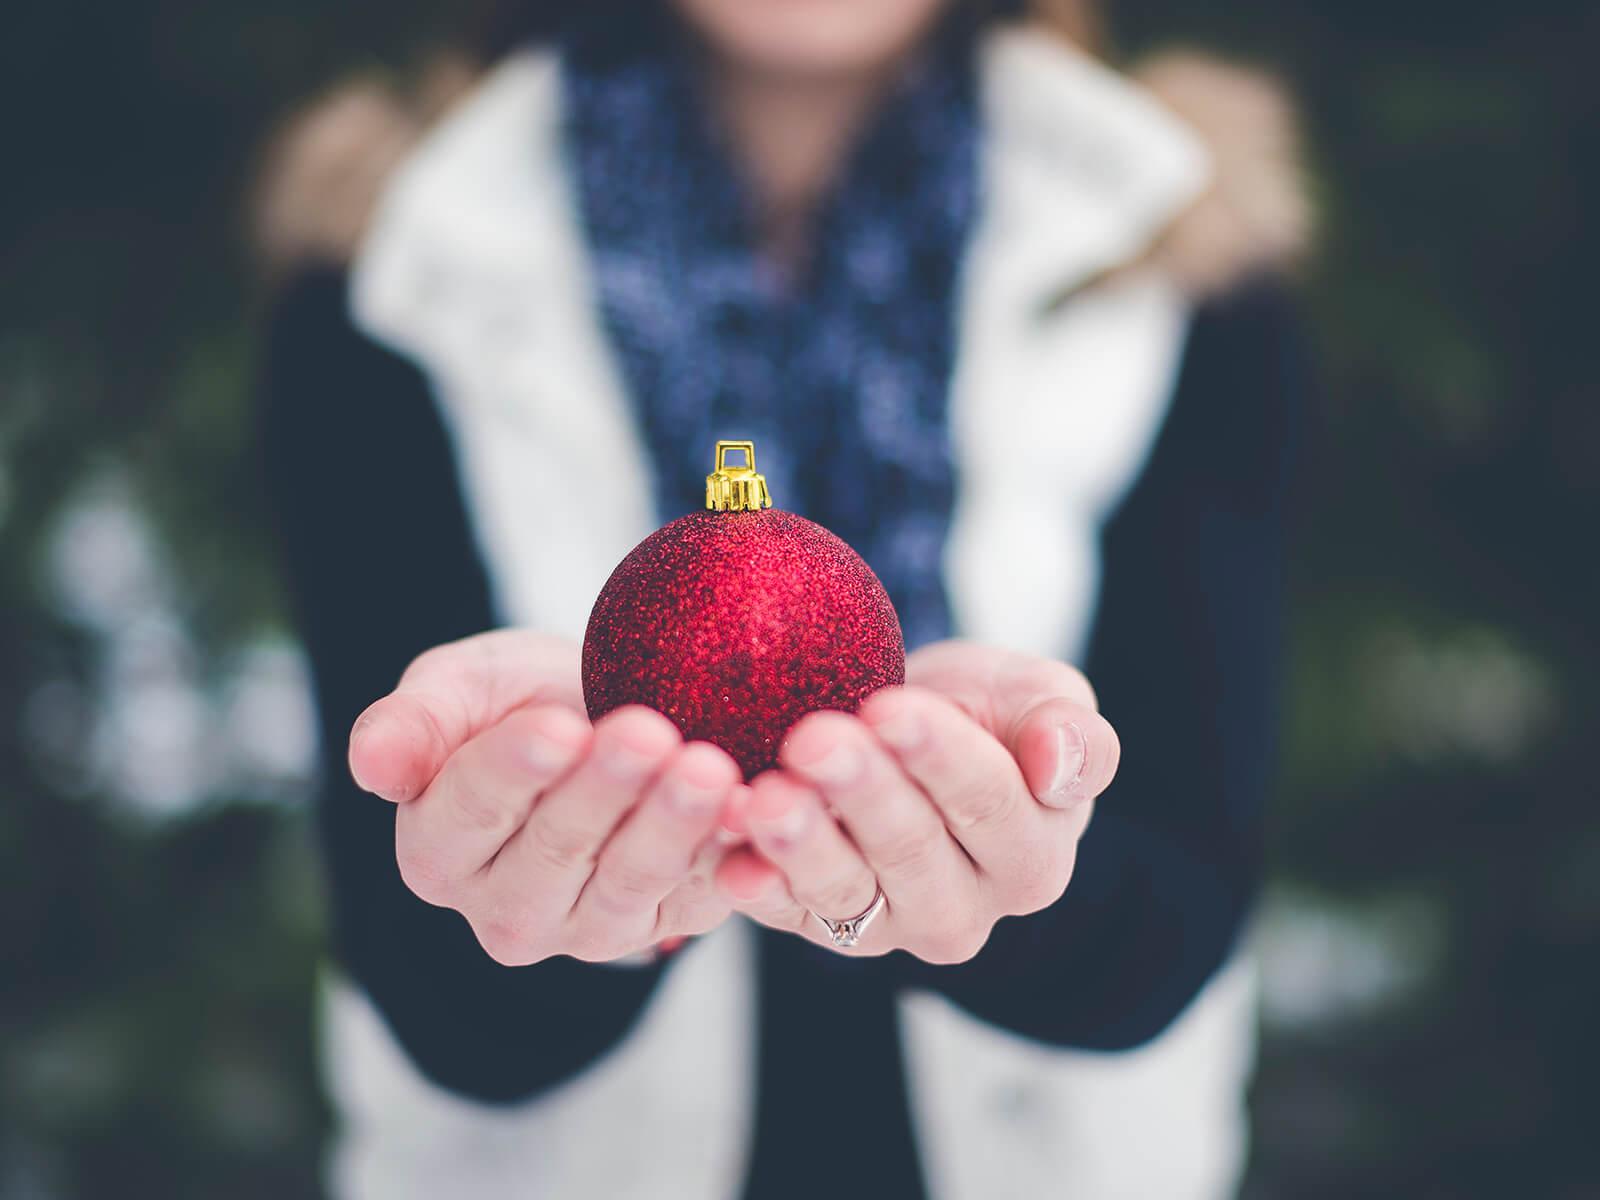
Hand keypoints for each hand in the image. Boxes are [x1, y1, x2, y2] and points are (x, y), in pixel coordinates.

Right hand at [347, 630, 742, 965]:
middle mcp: (504, 908)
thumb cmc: (519, 700)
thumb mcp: (459, 689)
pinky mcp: (662, 925)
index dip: (513, 770)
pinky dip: (727, 855)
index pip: (469, 811)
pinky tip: (753, 809)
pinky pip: (696, 896)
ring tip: (708, 768)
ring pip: (629, 882)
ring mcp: (586, 928)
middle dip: (605, 790)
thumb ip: (413, 723)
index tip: (556, 726)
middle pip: (555, 851)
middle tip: (649, 733)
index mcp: (438, 849)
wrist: (604, 719)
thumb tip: (370, 764)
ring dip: (672, 826)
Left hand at [715, 641, 1119, 962]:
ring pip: (844, 891)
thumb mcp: (1041, 700)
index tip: (890, 708)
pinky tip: (729, 861)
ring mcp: (885, 924)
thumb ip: (1073, 734)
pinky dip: (755, 886)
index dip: (939, 757)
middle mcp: (962, 908)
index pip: (989, 804)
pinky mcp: (814, 924)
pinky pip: (783, 910)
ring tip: (767, 800)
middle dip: (861, 792)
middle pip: (911, 851)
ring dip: (802, 845)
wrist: (904, 729)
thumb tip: (1060, 763)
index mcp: (1031, 858)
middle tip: (815, 739)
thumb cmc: (983, 714)